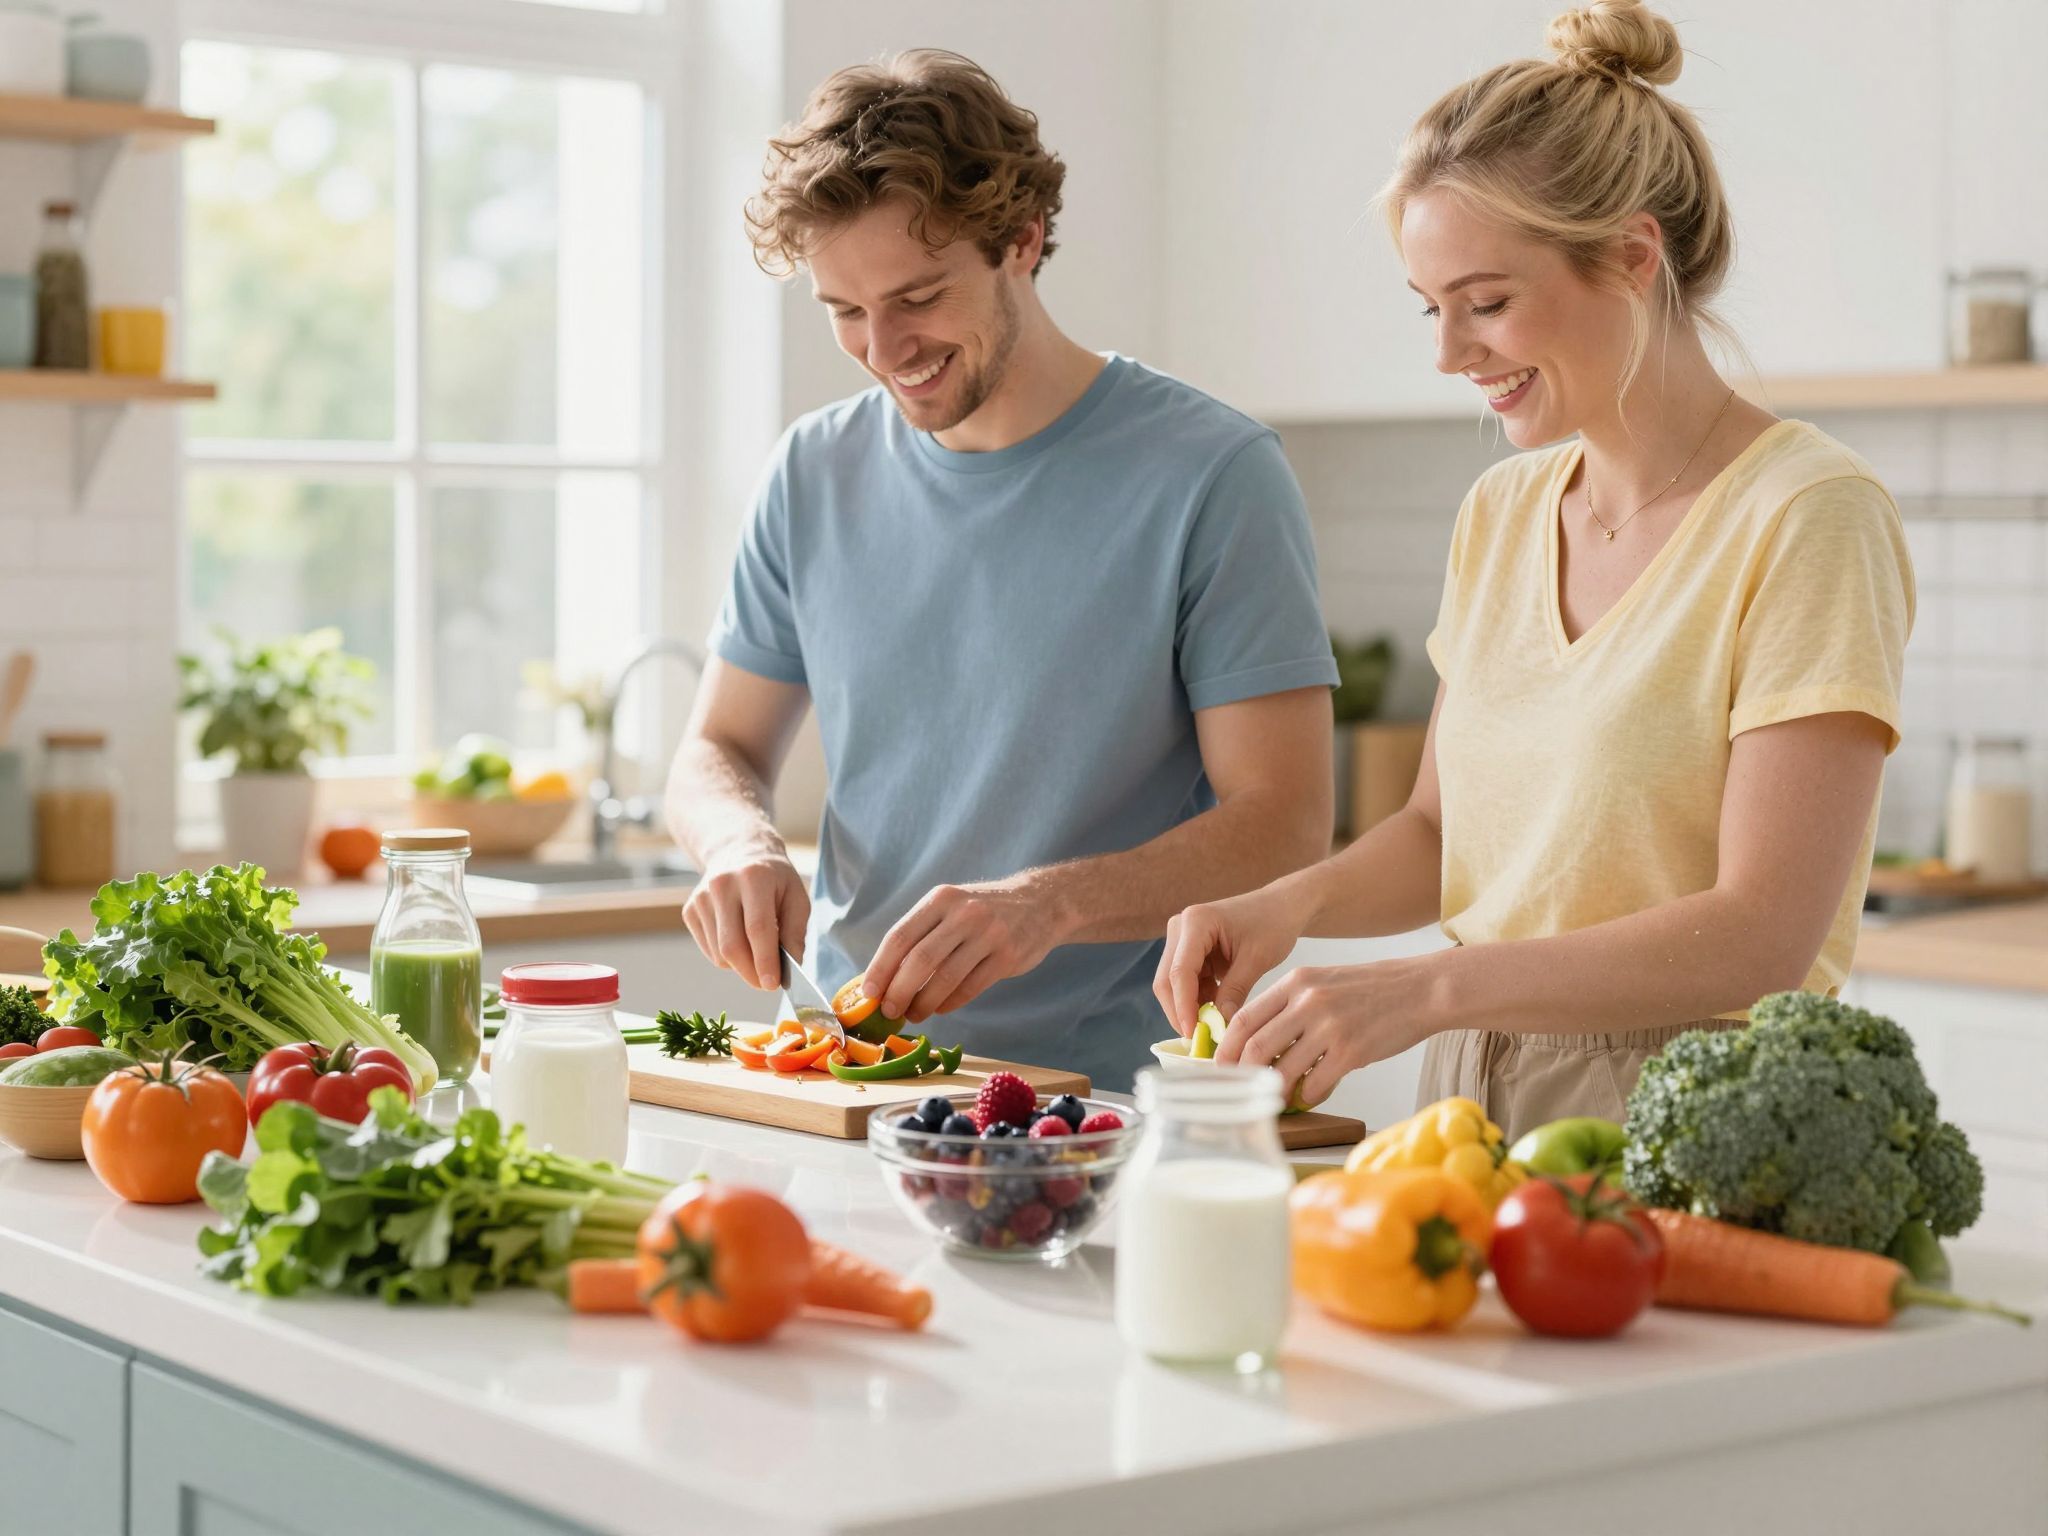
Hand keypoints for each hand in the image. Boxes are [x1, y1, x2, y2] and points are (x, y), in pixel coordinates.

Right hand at [682, 846, 809, 990]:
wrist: (738, 851)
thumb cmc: (773, 878)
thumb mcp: (796, 896)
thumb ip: (795, 931)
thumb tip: (791, 966)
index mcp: (754, 877)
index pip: (757, 928)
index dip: (765, 960)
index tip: (773, 984)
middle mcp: (722, 885)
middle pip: (732, 945)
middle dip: (751, 973)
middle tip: (767, 983)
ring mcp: (701, 898)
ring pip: (719, 953)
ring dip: (741, 966)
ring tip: (757, 952)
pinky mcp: (689, 910)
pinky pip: (709, 950)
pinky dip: (727, 957)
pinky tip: (739, 939)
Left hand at [863, 874, 1065, 1023]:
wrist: (1042, 904)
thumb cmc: (983, 912)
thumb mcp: (951, 908)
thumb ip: (922, 935)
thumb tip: (883, 977)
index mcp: (941, 899)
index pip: (900, 936)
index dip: (880, 968)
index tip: (868, 993)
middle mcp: (964, 913)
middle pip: (920, 960)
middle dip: (899, 991)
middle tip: (889, 1011)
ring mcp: (989, 934)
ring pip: (945, 979)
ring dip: (924, 1003)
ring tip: (915, 1014)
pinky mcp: (1008, 956)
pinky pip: (970, 988)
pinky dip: (950, 1003)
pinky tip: (941, 1007)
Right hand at [1153, 883, 1311, 1038]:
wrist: (1281, 906)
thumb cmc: (1273, 923)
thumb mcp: (1257, 959)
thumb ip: (1235, 991)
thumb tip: (1220, 1025)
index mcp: (1196, 922)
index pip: (1180, 972)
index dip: (1183, 1006)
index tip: (1193, 1034)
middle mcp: (1181, 927)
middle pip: (1167, 979)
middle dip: (1180, 1011)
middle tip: (1198, 1040)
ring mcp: (1182, 939)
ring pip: (1173, 984)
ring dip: (1188, 1008)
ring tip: (1209, 1031)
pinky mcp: (1190, 951)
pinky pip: (1186, 982)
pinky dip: (1197, 1001)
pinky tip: (1214, 1015)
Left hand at [1215, 957, 1435, 1109]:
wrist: (1421, 989)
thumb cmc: (1371, 990)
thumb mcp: (1323, 983)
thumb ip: (1291, 1007)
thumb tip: (1259, 1044)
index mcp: (1296, 982)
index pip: (1244, 1018)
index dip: (1226, 1048)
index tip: (1221, 1067)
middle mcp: (1308, 1001)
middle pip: (1255, 1045)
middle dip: (1241, 1074)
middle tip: (1240, 1089)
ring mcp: (1330, 1026)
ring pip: (1282, 1069)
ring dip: (1275, 1090)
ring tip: (1277, 1097)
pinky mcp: (1352, 1051)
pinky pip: (1314, 1084)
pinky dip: (1306, 1095)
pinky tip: (1309, 1095)